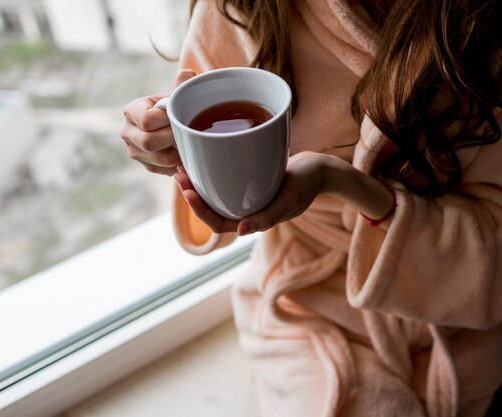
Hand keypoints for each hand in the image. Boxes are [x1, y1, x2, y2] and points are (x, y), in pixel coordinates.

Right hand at [120, 69, 195, 174]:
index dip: (166, 120)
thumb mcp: (175, 95)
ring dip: (176, 153)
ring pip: (157, 159)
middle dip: (172, 138)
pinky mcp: (146, 166)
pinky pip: (163, 170)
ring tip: (188, 144)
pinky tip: (184, 154)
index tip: (179, 117)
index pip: (147, 120)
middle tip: (187, 133)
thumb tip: (187, 74)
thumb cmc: (173, 107)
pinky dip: (177, 164)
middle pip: (148, 142)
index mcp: (132, 111)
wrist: (172, 124)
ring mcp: (134, 151)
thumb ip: (181, 86)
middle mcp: (127, 132)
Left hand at [174, 152, 330, 235]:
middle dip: (192, 194)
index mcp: (253, 221)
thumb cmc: (309, 184)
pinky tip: (203, 157)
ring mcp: (248, 197)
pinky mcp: (250, 181)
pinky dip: (212, 172)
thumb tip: (242, 231)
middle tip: (179, 172)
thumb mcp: (290, 199)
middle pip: (212, 209)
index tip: (187, 190)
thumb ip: (268, 216)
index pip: (218, 223)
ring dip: (199, 183)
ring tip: (184, 165)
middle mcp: (247, 211)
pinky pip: (226, 181)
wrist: (322, 169)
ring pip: (216, 195)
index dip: (199, 210)